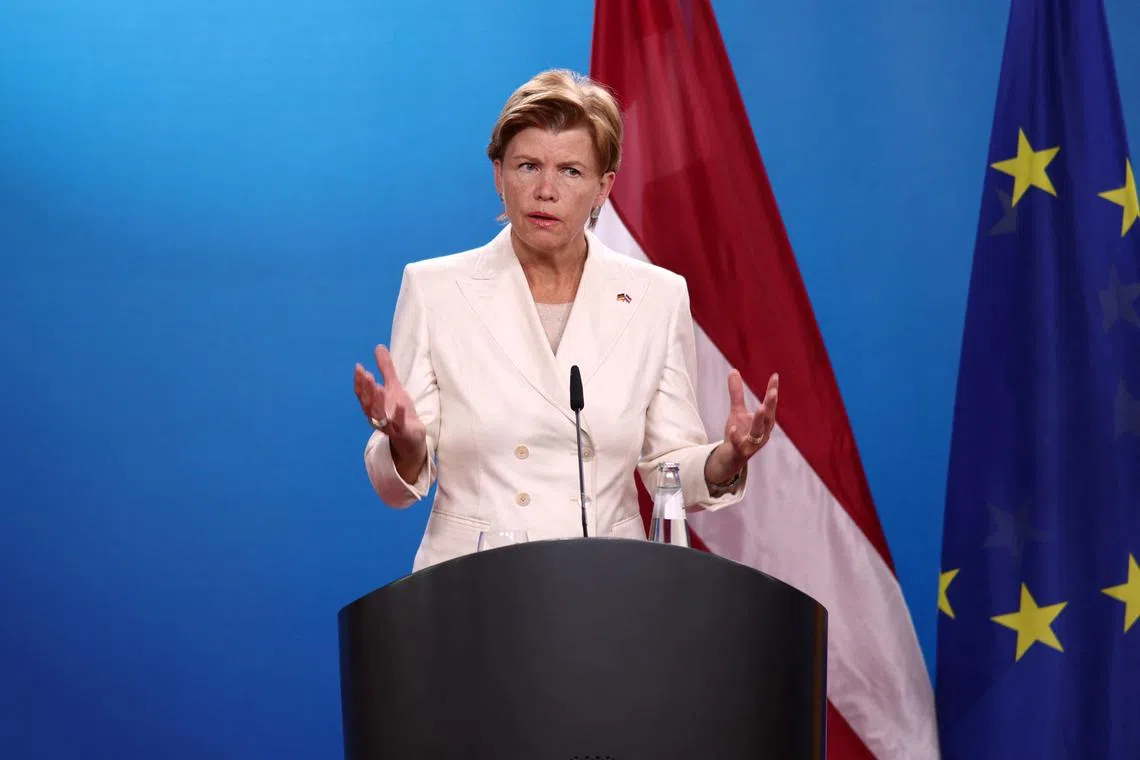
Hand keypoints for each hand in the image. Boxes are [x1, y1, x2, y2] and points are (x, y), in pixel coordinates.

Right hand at [354, 345, 426, 478]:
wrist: (411, 437)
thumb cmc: (399, 412)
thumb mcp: (394, 387)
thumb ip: (386, 369)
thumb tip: (379, 347)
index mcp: (372, 406)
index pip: (362, 394)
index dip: (359, 382)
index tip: (359, 367)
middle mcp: (376, 417)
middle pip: (368, 404)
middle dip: (367, 389)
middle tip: (367, 374)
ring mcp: (388, 426)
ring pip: (379, 416)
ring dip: (378, 402)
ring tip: (379, 387)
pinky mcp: (402, 432)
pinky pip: (399, 425)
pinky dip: (398, 416)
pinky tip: (400, 405)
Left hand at [725, 369, 777, 458]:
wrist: (731, 457)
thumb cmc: (739, 433)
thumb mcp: (737, 411)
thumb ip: (736, 392)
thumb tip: (734, 370)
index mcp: (765, 422)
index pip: (771, 405)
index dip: (773, 391)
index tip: (775, 376)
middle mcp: (763, 432)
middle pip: (768, 417)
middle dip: (771, 405)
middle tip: (773, 392)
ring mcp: (753, 443)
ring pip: (758, 432)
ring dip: (759, 420)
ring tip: (760, 408)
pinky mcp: (741, 451)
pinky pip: (739, 445)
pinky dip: (736, 437)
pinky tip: (732, 428)